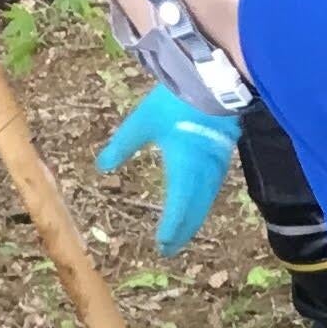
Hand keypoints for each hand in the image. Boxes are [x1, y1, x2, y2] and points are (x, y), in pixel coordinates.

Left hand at [97, 86, 240, 254]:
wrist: (214, 79)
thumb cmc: (176, 101)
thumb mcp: (143, 122)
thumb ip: (123, 146)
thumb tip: (103, 166)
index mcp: (184, 170)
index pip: (177, 209)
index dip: (171, 229)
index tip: (162, 246)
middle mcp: (203, 174)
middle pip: (194, 211)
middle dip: (183, 231)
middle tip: (171, 248)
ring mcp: (217, 165)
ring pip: (206, 201)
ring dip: (194, 219)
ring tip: (184, 232)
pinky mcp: (223, 154)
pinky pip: (213, 188)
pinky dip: (203, 202)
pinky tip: (198, 202)